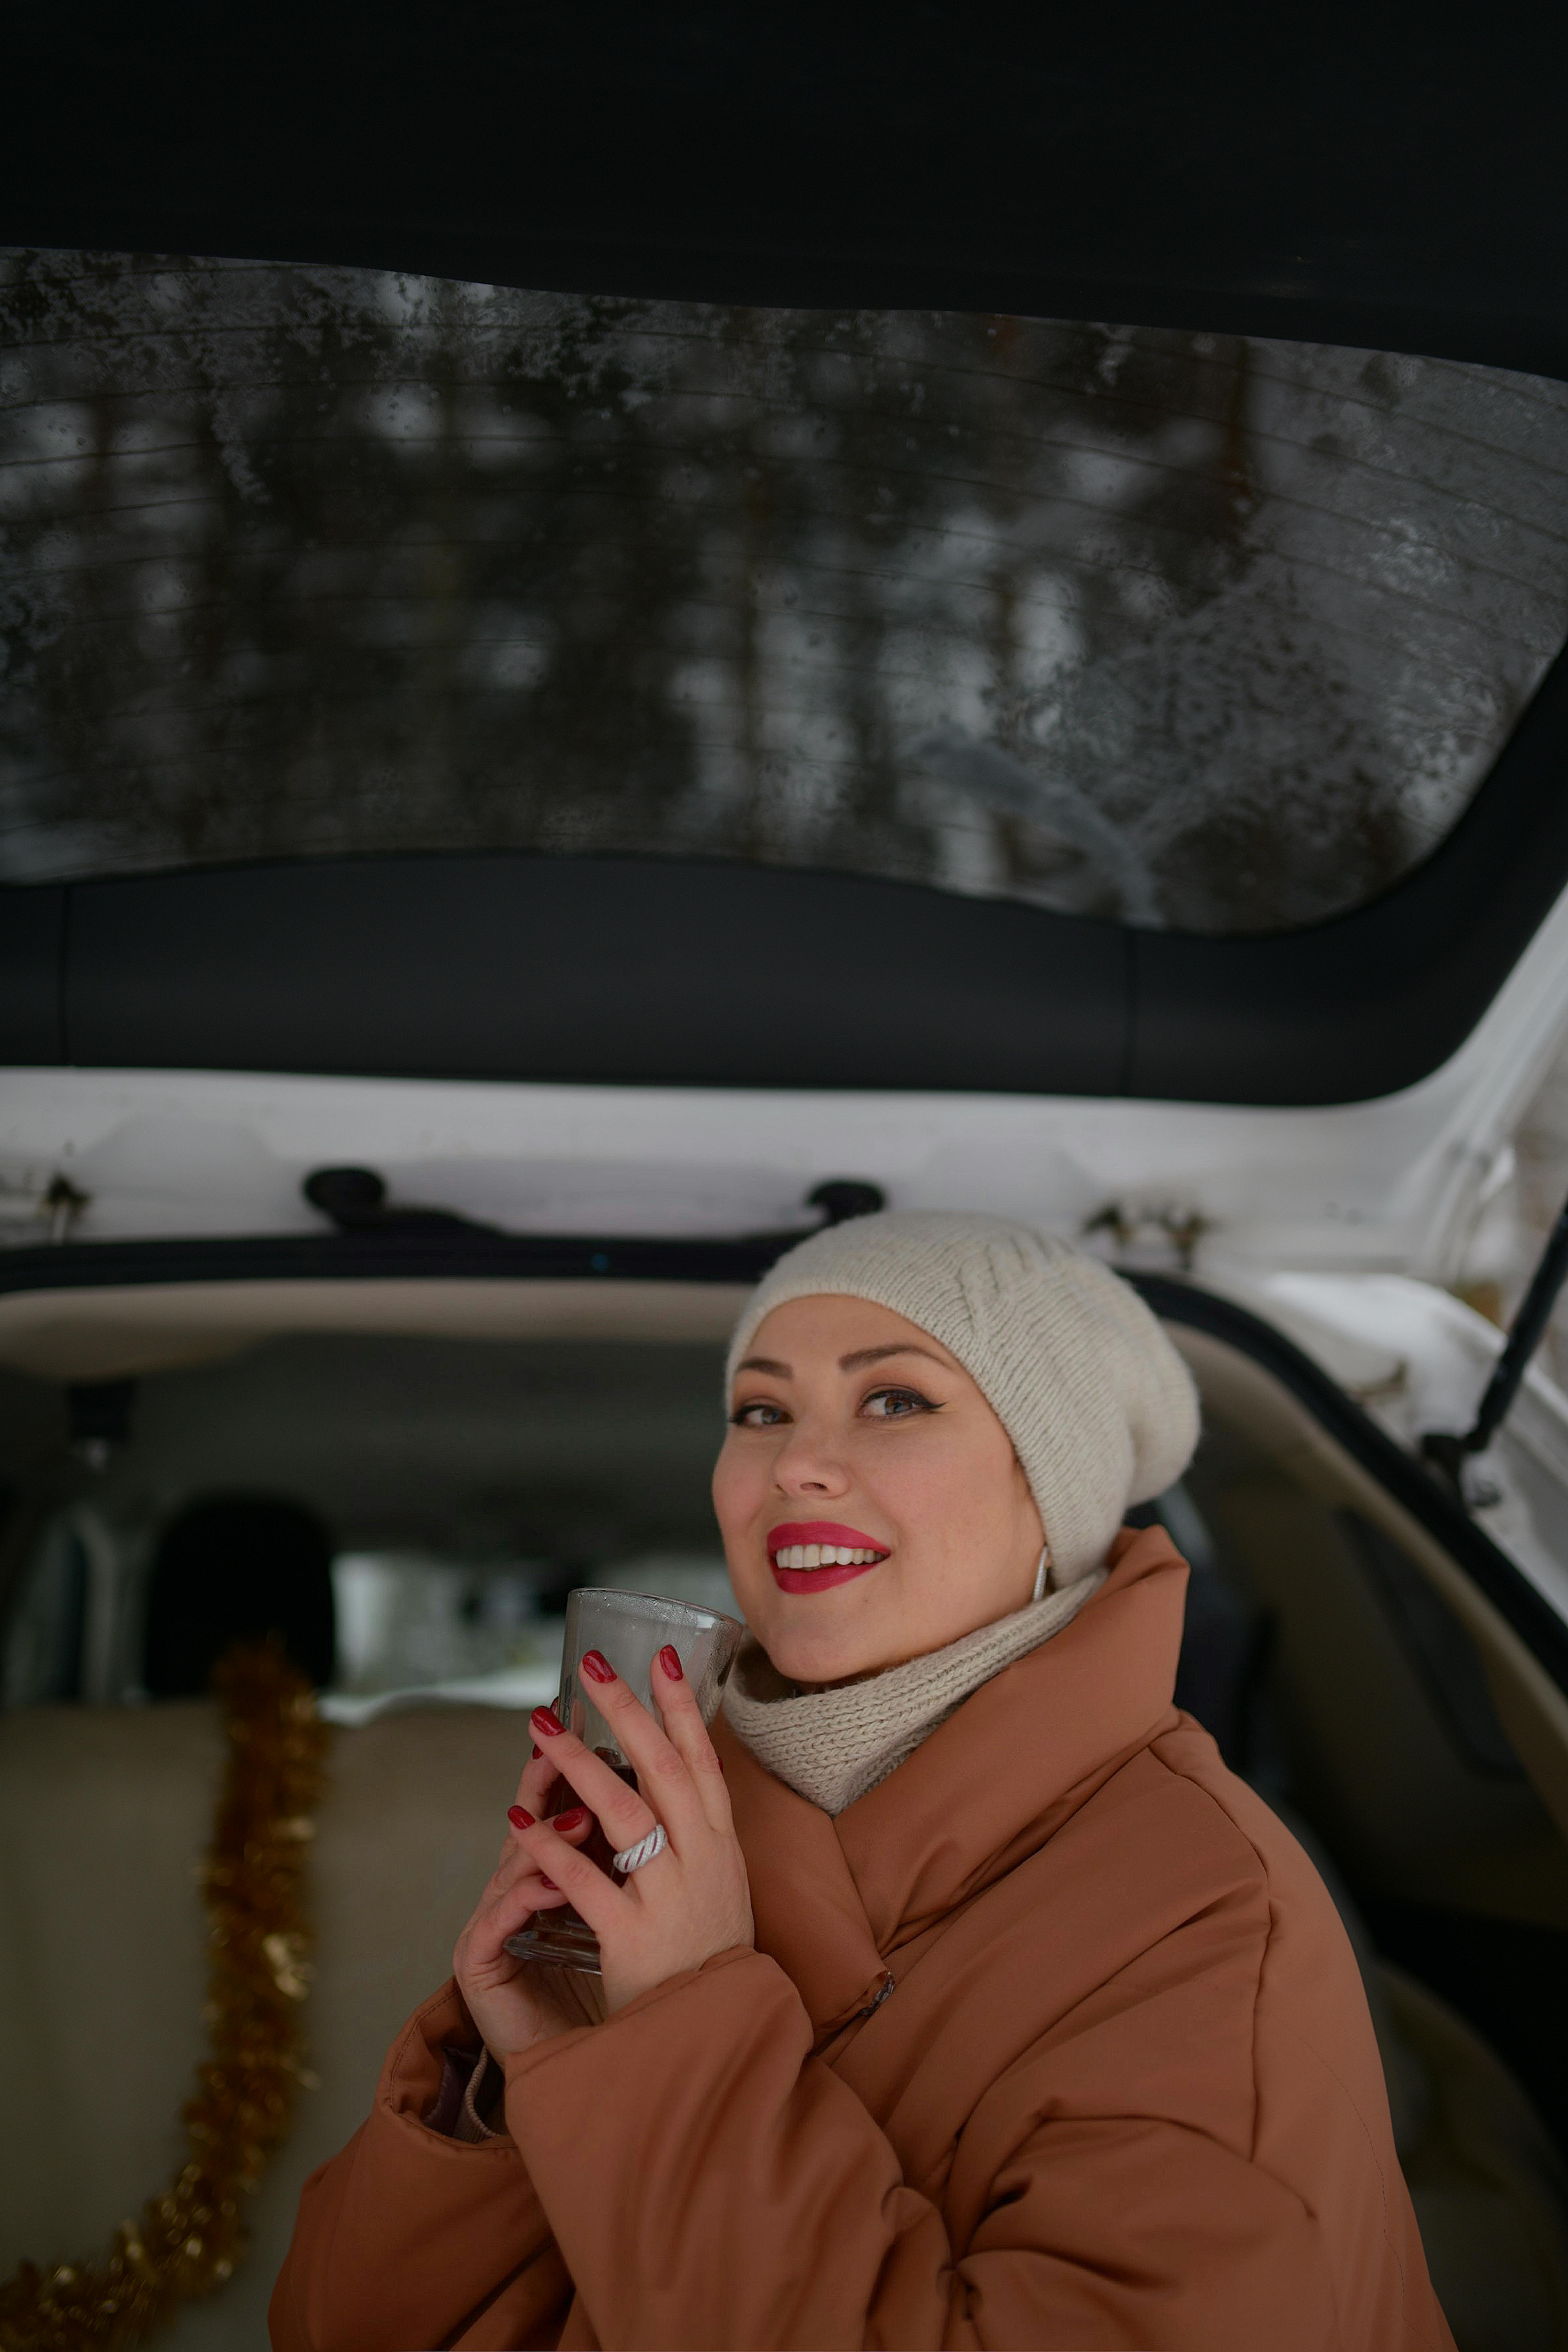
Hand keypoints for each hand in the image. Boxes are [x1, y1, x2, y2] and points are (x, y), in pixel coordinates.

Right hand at [453, 1725, 606, 2061]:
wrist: (583, 2066)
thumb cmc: (604, 1984)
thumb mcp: (621, 1914)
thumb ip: (623, 1862)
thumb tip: (665, 1802)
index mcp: (555, 1875)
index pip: (563, 1807)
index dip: (578, 1762)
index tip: (600, 1716)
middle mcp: (518, 1889)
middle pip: (531, 1817)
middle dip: (553, 1773)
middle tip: (567, 1735)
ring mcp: (493, 1922)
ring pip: (515, 1863)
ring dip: (549, 1837)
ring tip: (579, 1814)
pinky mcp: (479, 1963)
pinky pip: (502, 1920)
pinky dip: (527, 1895)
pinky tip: (545, 1880)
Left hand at [510, 1645, 753, 2013]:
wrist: (716, 2028)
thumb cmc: (708, 1947)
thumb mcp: (719, 1878)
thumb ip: (695, 1828)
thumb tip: (670, 1767)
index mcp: (719, 1842)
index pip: (701, 1759)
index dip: (681, 1707)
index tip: (659, 1657)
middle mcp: (700, 1859)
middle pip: (662, 1769)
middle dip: (627, 1711)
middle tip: (591, 1666)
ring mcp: (668, 1895)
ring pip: (622, 1814)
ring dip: (577, 1766)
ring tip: (541, 1730)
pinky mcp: (631, 1935)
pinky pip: (584, 1881)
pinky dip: (549, 1848)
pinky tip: (518, 1821)